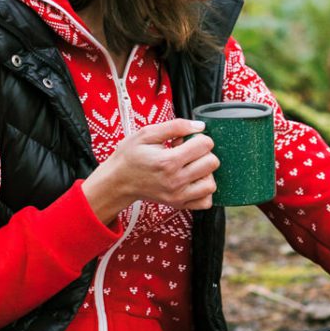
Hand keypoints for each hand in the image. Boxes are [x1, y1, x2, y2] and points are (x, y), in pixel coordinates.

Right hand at [83, 119, 216, 223]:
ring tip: (190, 167)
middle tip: (188, 153)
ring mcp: (177, 195)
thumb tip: (200, 126)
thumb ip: (175, 126)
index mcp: (168, 161)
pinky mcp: (178, 204)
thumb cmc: (130, 156)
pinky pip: (205, 201)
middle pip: (212, 163)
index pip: (205, 145)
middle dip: (204, 153)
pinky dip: (204, 191)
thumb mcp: (147, 134)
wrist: (117, 181)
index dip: (199, 138)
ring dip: (206, 173)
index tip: (186, 140)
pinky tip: (193, 181)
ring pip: (211, 184)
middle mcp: (175, 181)